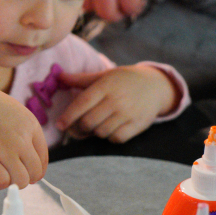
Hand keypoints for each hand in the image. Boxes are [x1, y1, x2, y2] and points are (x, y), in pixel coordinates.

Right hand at [0, 74, 47, 188]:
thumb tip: (31, 166)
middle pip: (34, 174)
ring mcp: (4, 148)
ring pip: (20, 181)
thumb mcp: (15, 114)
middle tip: (9, 172)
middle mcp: (20, 138)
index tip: (23, 170)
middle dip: (23, 178)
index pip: (42, 161)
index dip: (33, 171)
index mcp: (30, 126)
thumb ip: (26, 135)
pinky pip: (2, 183)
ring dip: (10, 182)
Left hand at [56, 66, 177, 142]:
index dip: (68, 116)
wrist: (156, 86)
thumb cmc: (125, 80)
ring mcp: (128, 113)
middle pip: (89, 122)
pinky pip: (116, 138)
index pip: (82, 103)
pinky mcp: (138, 125)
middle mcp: (116, 99)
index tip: (59, 125)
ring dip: (93, 132)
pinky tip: (108, 130)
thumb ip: (81, 79)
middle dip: (78, 128)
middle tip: (74, 129)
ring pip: (101, 132)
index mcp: (106, 85)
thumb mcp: (104, 75)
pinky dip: (109, 137)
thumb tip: (59, 77)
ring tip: (93, 126)